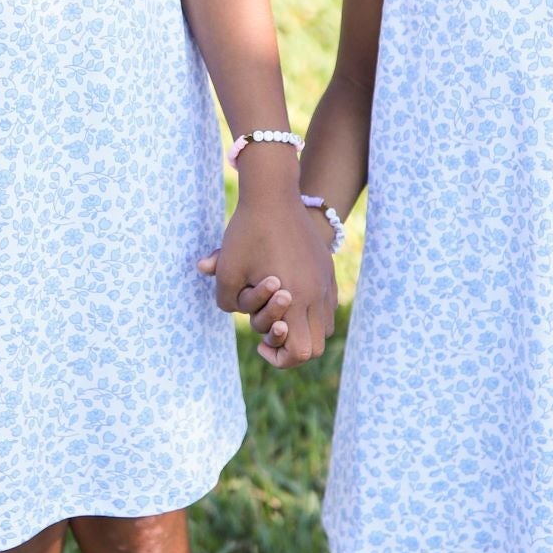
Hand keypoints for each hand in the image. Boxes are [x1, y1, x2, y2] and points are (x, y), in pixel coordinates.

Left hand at [198, 186, 333, 369]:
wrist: (274, 195)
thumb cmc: (247, 232)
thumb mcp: (228, 269)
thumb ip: (226, 300)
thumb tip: (233, 310)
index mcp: (295, 298)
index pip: (300, 352)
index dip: (279, 357)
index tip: (260, 342)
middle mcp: (317, 294)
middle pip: (315, 346)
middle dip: (291, 347)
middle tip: (269, 331)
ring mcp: (325, 282)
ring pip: (325, 328)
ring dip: (302, 329)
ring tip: (279, 314)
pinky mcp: (327, 270)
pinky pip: (327, 306)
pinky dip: (310, 312)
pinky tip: (288, 295)